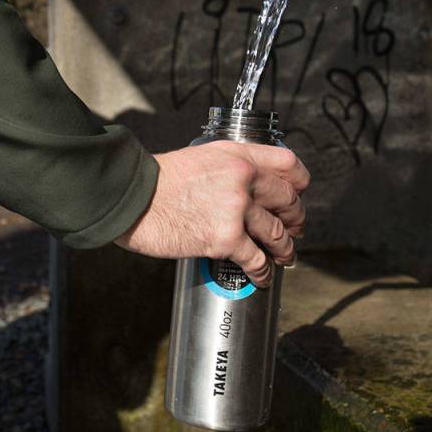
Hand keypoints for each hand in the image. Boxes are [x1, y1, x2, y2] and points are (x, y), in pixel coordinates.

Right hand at [114, 142, 309, 287]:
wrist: (133, 198)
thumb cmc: (156, 181)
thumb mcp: (199, 157)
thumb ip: (226, 167)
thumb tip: (242, 186)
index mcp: (237, 156)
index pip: (287, 164)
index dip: (298, 182)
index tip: (298, 194)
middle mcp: (242, 179)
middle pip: (288, 200)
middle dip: (295, 219)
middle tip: (294, 228)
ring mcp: (236, 209)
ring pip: (277, 232)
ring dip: (284, 248)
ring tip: (284, 256)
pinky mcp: (225, 239)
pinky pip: (256, 259)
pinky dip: (262, 271)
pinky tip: (261, 275)